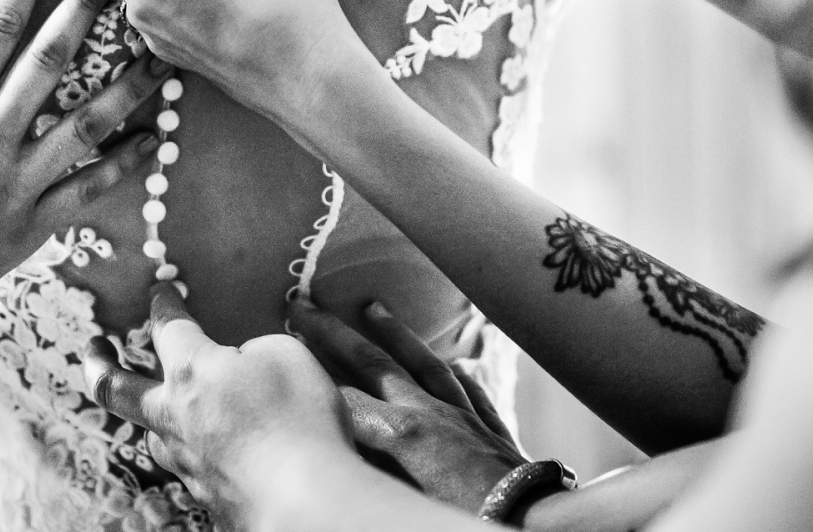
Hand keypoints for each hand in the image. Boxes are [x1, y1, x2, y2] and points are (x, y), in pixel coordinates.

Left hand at [83, 283, 357, 525]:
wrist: (304, 504)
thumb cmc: (297, 421)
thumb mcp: (287, 356)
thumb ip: (257, 351)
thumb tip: (243, 364)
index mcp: (190, 372)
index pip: (168, 327)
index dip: (163, 304)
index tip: (160, 290)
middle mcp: (174, 418)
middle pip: (116, 388)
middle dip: (100, 363)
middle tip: (94, 347)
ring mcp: (185, 463)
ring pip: (154, 434)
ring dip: (153, 415)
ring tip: (163, 404)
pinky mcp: (206, 498)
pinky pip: (191, 466)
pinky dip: (196, 450)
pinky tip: (217, 450)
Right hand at [287, 296, 526, 514]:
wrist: (532, 525)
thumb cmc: (460, 518)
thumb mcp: (399, 495)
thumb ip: (366, 464)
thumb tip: (333, 450)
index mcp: (400, 432)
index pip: (341, 395)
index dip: (308, 372)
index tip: (279, 353)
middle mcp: (428, 412)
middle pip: (372, 361)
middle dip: (333, 332)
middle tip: (302, 303)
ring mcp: (463, 416)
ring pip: (424, 363)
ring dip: (396, 333)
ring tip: (374, 306)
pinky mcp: (493, 431)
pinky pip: (471, 391)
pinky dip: (457, 373)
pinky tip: (453, 362)